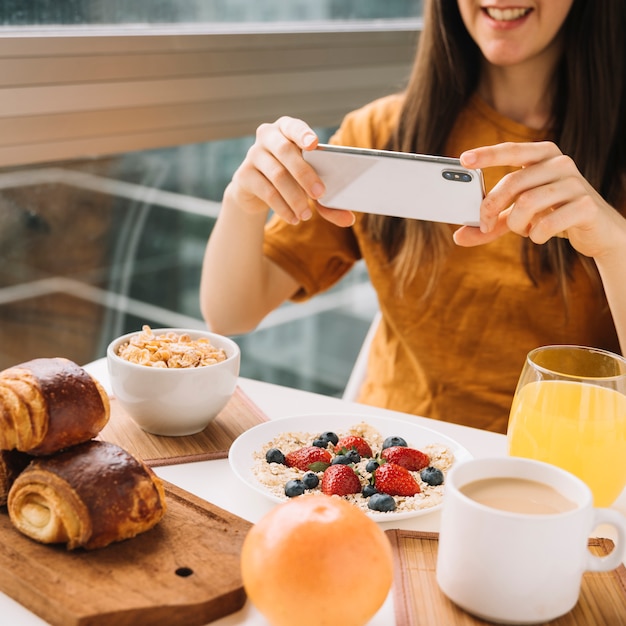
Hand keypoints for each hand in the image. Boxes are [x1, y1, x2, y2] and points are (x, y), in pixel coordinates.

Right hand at [225, 116, 354, 227]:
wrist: (255, 190)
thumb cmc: (291, 180)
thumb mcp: (309, 186)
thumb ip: (327, 200)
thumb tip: (349, 219)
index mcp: (287, 129)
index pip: (294, 126)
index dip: (303, 133)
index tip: (314, 144)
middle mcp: (267, 136)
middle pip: (286, 151)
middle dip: (305, 174)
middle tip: (320, 194)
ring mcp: (253, 154)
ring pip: (277, 175)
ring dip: (294, 197)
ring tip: (306, 215)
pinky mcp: (244, 175)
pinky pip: (266, 191)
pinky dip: (282, 207)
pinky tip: (293, 218)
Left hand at [453, 141, 625, 260]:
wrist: (598, 232)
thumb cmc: (553, 216)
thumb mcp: (519, 217)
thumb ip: (491, 223)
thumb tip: (459, 236)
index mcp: (543, 157)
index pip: (512, 150)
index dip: (487, 154)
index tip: (463, 159)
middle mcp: (560, 163)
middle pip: (512, 182)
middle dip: (491, 207)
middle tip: (484, 224)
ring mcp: (576, 183)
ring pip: (527, 203)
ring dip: (516, 224)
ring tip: (524, 230)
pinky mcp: (586, 206)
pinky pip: (546, 223)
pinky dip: (536, 235)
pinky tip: (540, 235)